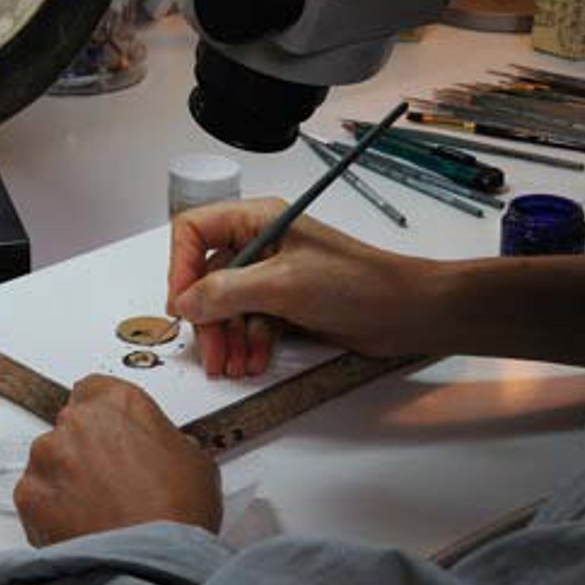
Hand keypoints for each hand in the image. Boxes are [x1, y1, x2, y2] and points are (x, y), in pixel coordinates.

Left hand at [14, 375, 221, 545]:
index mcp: (119, 402)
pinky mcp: (28, 493)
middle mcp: (77, 421)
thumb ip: (166, 443)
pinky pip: (35, 496)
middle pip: (71, 427)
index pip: (95, 390)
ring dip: (66, 480)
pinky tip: (80, 527)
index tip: (111, 435)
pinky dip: (50, 510)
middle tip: (112, 482)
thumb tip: (160, 454)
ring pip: (50, 462)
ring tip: (97, 512)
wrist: (151, 564)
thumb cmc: (177, 513)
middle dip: (86, 450)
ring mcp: (47, 457)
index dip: (105, 417)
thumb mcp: (195, 461)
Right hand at [167, 197, 443, 377]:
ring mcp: (273, 274)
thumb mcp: (282, 285)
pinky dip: (248, 343)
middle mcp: (261, 242)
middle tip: (211, 353)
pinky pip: (250, 321)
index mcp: (257, 219)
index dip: (180, 266)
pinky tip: (255, 361)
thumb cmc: (356, 283)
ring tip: (234, 365)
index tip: (181, 304)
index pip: (194, 230)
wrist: (404, 311)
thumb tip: (185, 302)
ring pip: (227, 305)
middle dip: (206, 317)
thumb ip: (227, 291)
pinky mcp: (286, 301)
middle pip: (207, 276)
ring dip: (227, 337)